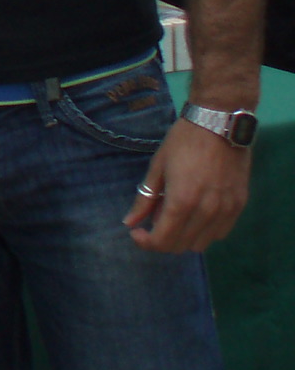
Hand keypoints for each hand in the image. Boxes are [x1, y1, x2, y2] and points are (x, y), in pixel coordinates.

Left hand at [124, 116, 250, 252]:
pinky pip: (220, 232)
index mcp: (182, 201)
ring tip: (174, 215)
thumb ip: (145, 199)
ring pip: (202, 243)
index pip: (163, 240)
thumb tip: (129, 223)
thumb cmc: (183, 142)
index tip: (136, 232)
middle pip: (181, 245)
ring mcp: (226, 210)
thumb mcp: (157, 167)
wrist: (219, 124)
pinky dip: (204, 231)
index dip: (145, 242)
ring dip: (183, 237)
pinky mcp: (239, 205)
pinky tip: (194, 215)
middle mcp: (207, 211)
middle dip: (162, 240)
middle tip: (153, 221)